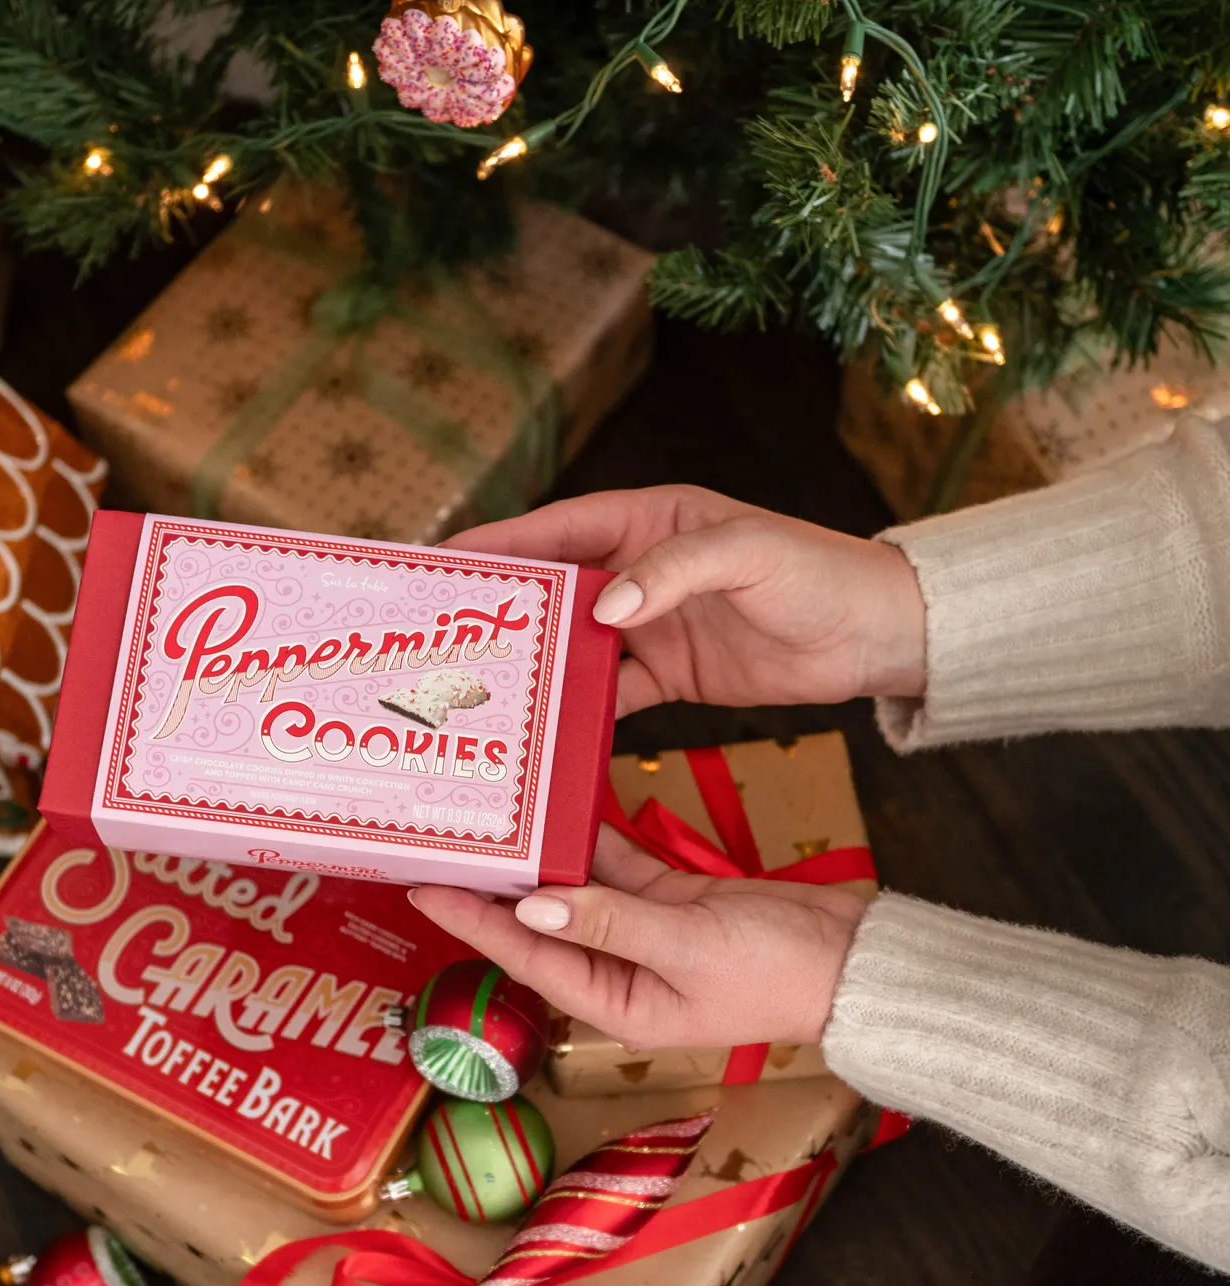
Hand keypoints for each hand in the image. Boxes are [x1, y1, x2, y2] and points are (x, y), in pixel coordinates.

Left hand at [408, 826, 865, 1050]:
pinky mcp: (675, 902)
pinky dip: (595, 840)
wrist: (855, 960)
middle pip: (543, 923)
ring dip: (543, 858)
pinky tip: (564, 810)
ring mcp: (648, 932)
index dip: (474, 923)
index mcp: (618, 1001)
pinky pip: (621, 867)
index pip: (528, 956)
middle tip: (449, 844)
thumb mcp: (686, 945)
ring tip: (495, 821)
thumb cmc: (778, 972)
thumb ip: (609, 919)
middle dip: (497, 887)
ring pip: (579, 889)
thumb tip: (535, 905)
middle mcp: (623, 971)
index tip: (427, 889)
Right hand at [451, 485, 925, 715]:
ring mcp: (652, 626)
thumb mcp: (748, 555)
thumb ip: (673, 572)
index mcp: (650, 521)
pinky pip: (611, 693)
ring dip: (534, 666)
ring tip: (478, 688)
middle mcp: (640, 570)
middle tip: (441, 634)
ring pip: (574, 645)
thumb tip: (602, 607)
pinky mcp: (671, 674)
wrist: (876, 635)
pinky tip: (548, 732)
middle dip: (501, 609)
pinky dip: (581, 711)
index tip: (444, 561)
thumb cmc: (818, 575)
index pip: (559, 527)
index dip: (500, 543)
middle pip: (553, 588)